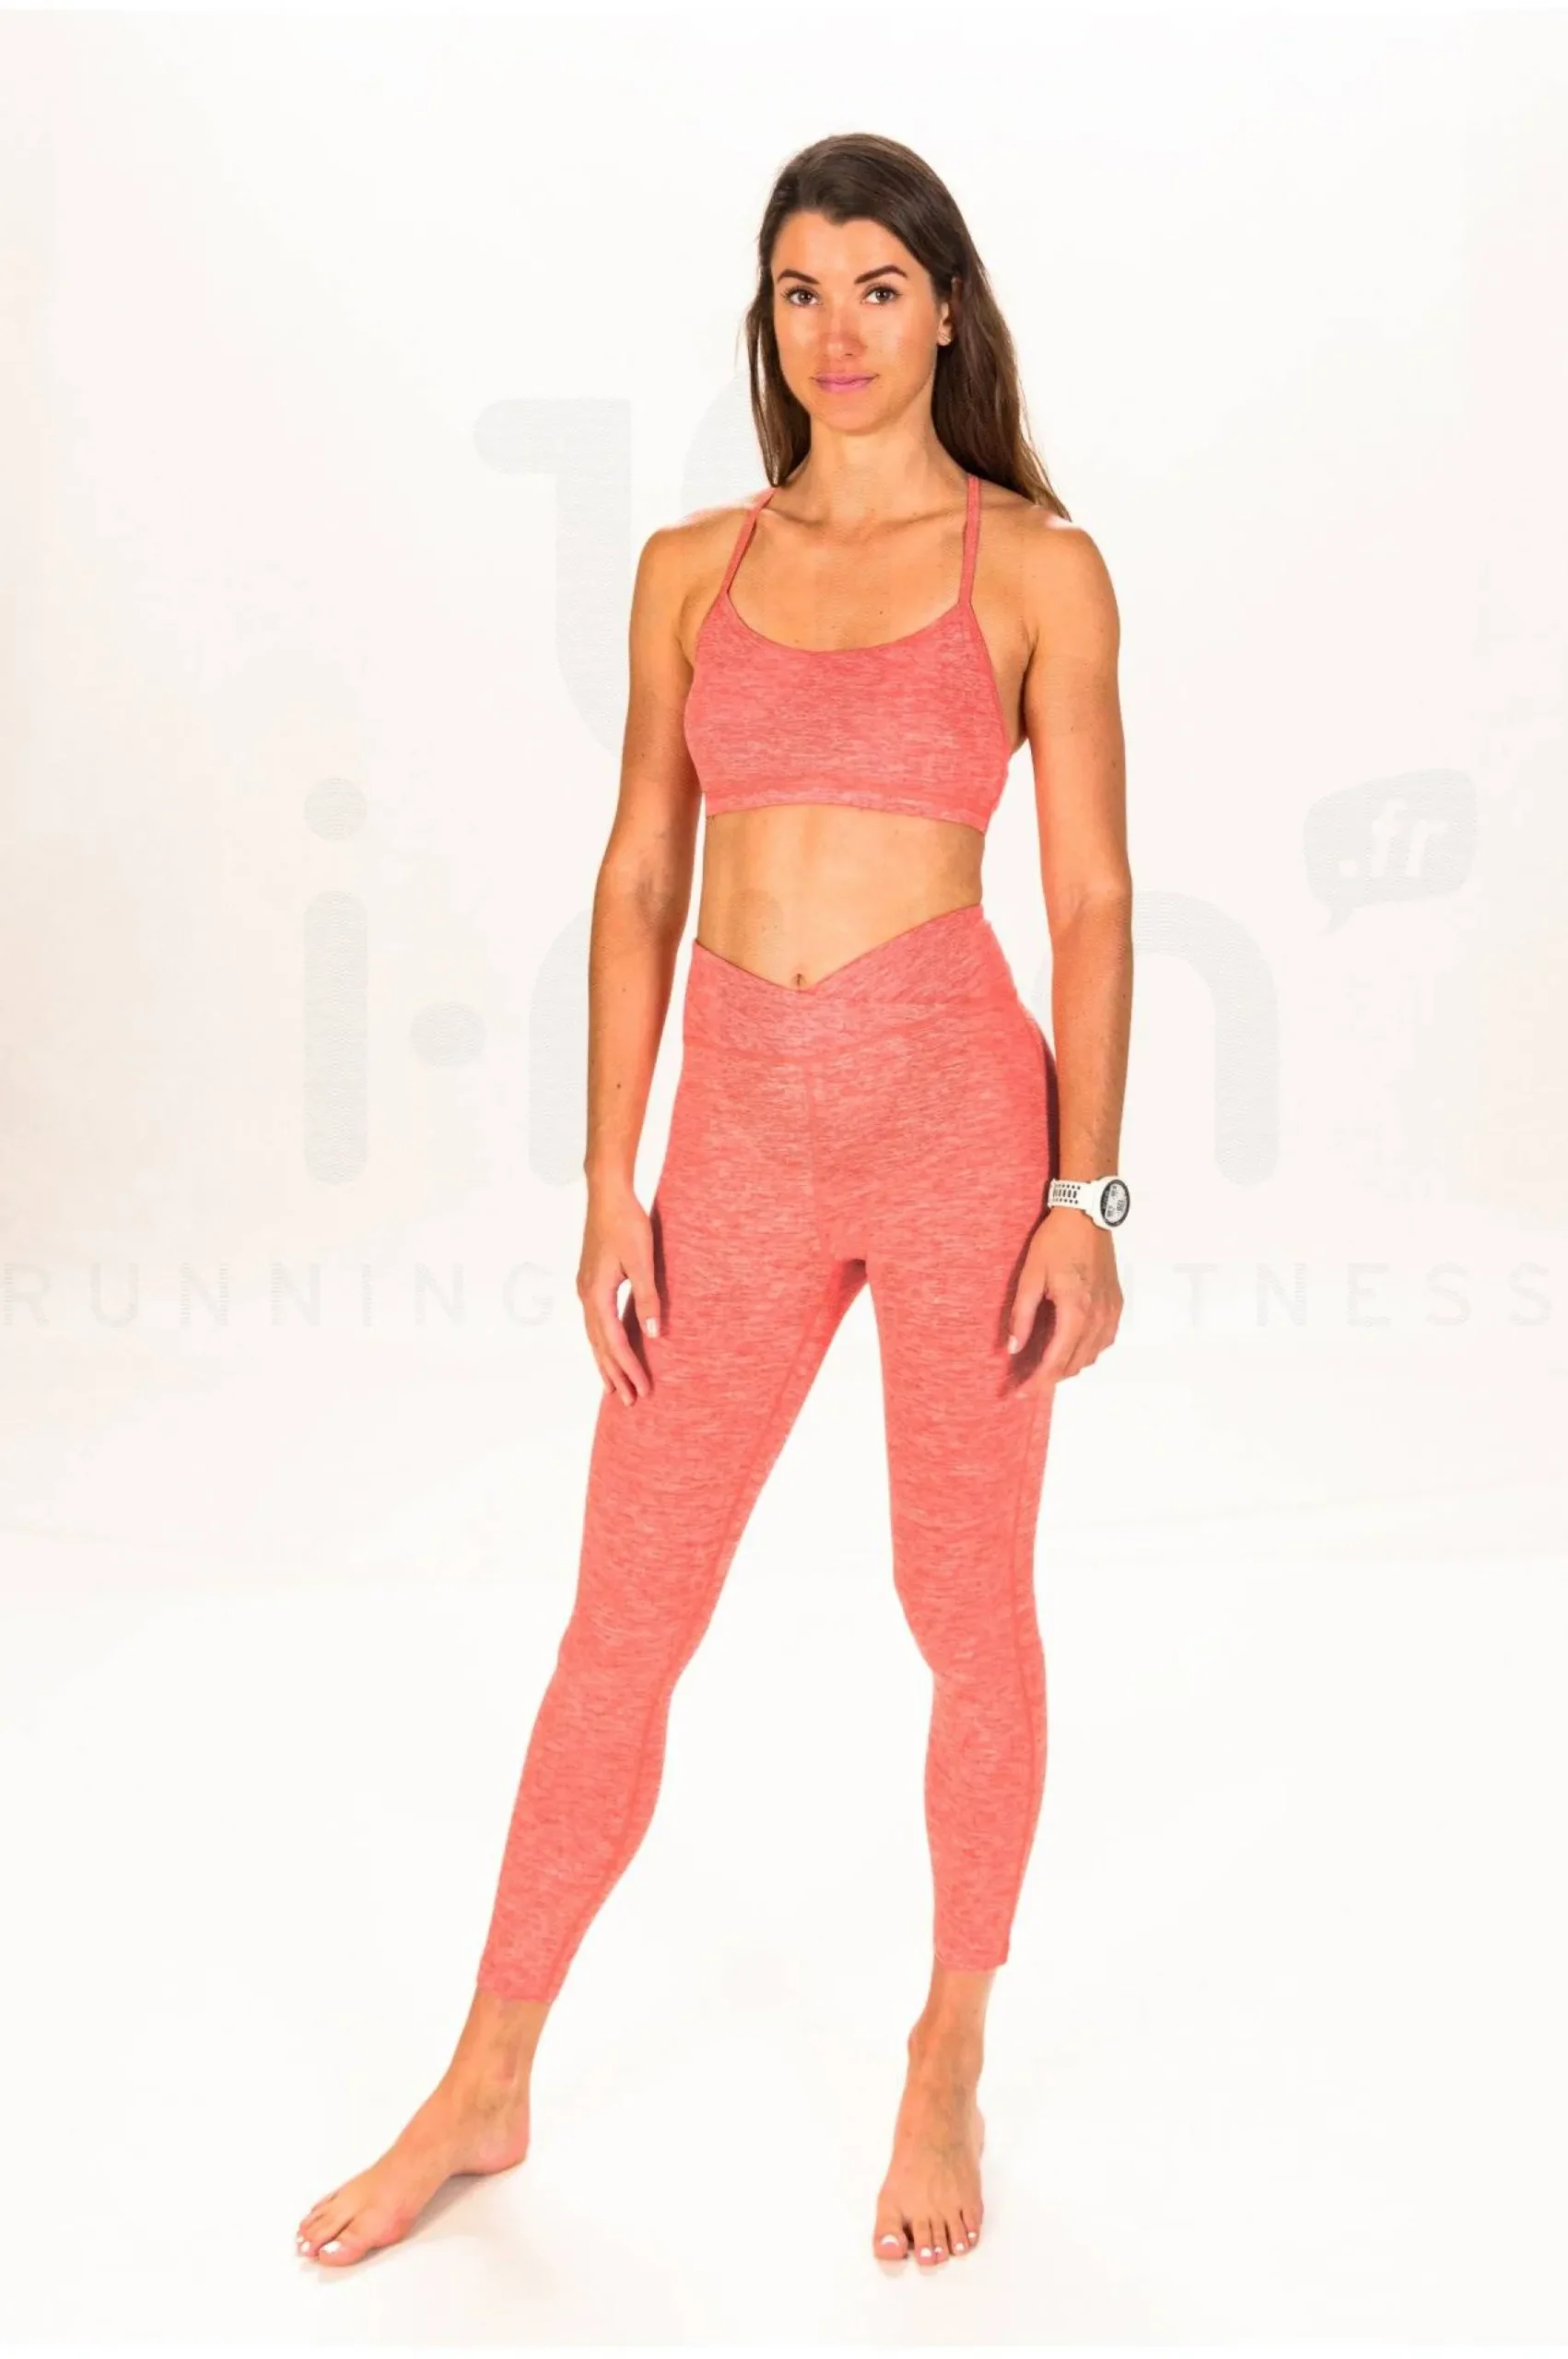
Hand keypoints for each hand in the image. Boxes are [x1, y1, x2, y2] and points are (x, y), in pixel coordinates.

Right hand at [578, 1177, 661, 1405]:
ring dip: (605, 1362)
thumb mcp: (642, 1261)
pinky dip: (602, 1342)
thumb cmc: (626, 1223)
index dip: (628, 1368)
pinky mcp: (591, 1281)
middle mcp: (587, 1295)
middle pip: (599, 1345)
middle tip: (627, 1401)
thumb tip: (653, 1335)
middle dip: (614, 1374)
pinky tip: (608, 1347)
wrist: (607, 1194)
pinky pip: (595, 1322)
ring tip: (614, 1386)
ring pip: (594, 1336)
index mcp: (597, 1294)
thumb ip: (648, 1298)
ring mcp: (586, 1288)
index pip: (614, 1342)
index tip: (642, 1389)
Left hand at [1006, 1208, 1123, 1383]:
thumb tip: (1013, 1348)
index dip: (1038, 1381)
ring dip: (1068, 1366)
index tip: (1021, 1393)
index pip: (1056, 1361)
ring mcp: (1111, 1312)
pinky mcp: (1116, 1305)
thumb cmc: (1057, 1241)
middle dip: (1050, 1378)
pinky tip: (1070, 1347)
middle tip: (1027, 1382)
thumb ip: (1021, 1315)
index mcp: (1076, 1312)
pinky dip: (1086, 1352)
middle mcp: (1098, 1317)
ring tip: (1045, 1367)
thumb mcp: (1030, 1277)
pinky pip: (1103, 1342)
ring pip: (1091, 1356)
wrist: (1087, 1215)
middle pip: (1074, 1364)